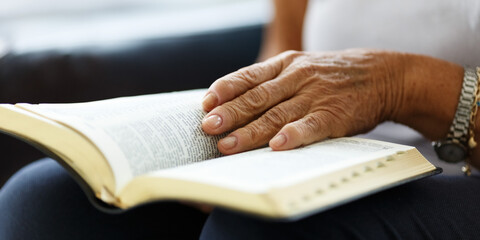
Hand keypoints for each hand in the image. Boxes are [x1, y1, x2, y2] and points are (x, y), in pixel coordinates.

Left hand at [201, 49, 407, 154]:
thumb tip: (234, 105)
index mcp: (285, 64)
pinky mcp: (334, 115)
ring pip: (276, 115)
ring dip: (250, 131)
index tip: (205, 104)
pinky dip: (293, 136)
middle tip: (208, 128)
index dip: (225, 90)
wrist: (381, 75)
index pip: (248, 76)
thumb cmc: (331, 76)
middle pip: (257, 97)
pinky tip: (276, 147)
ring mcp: (316, 96)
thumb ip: (271, 82)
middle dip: (230, 113)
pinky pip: (310, 126)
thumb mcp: (300, 67)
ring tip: (228, 145)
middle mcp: (297, 77)